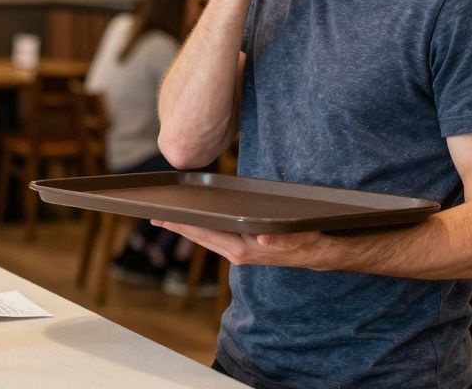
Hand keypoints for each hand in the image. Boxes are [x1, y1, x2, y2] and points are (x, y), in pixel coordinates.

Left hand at [152, 219, 334, 269]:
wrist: (315, 254)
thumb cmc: (303, 241)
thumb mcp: (294, 237)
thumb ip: (279, 240)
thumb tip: (264, 241)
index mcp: (243, 250)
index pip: (207, 234)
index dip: (185, 225)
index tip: (166, 218)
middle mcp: (236, 254)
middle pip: (201, 237)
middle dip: (179, 227)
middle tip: (156, 217)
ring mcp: (238, 253)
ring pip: (206, 239)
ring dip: (188, 230)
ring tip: (169, 220)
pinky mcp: (242, 249)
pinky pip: (216, 239)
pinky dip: (201, 231)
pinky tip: (195, 224)